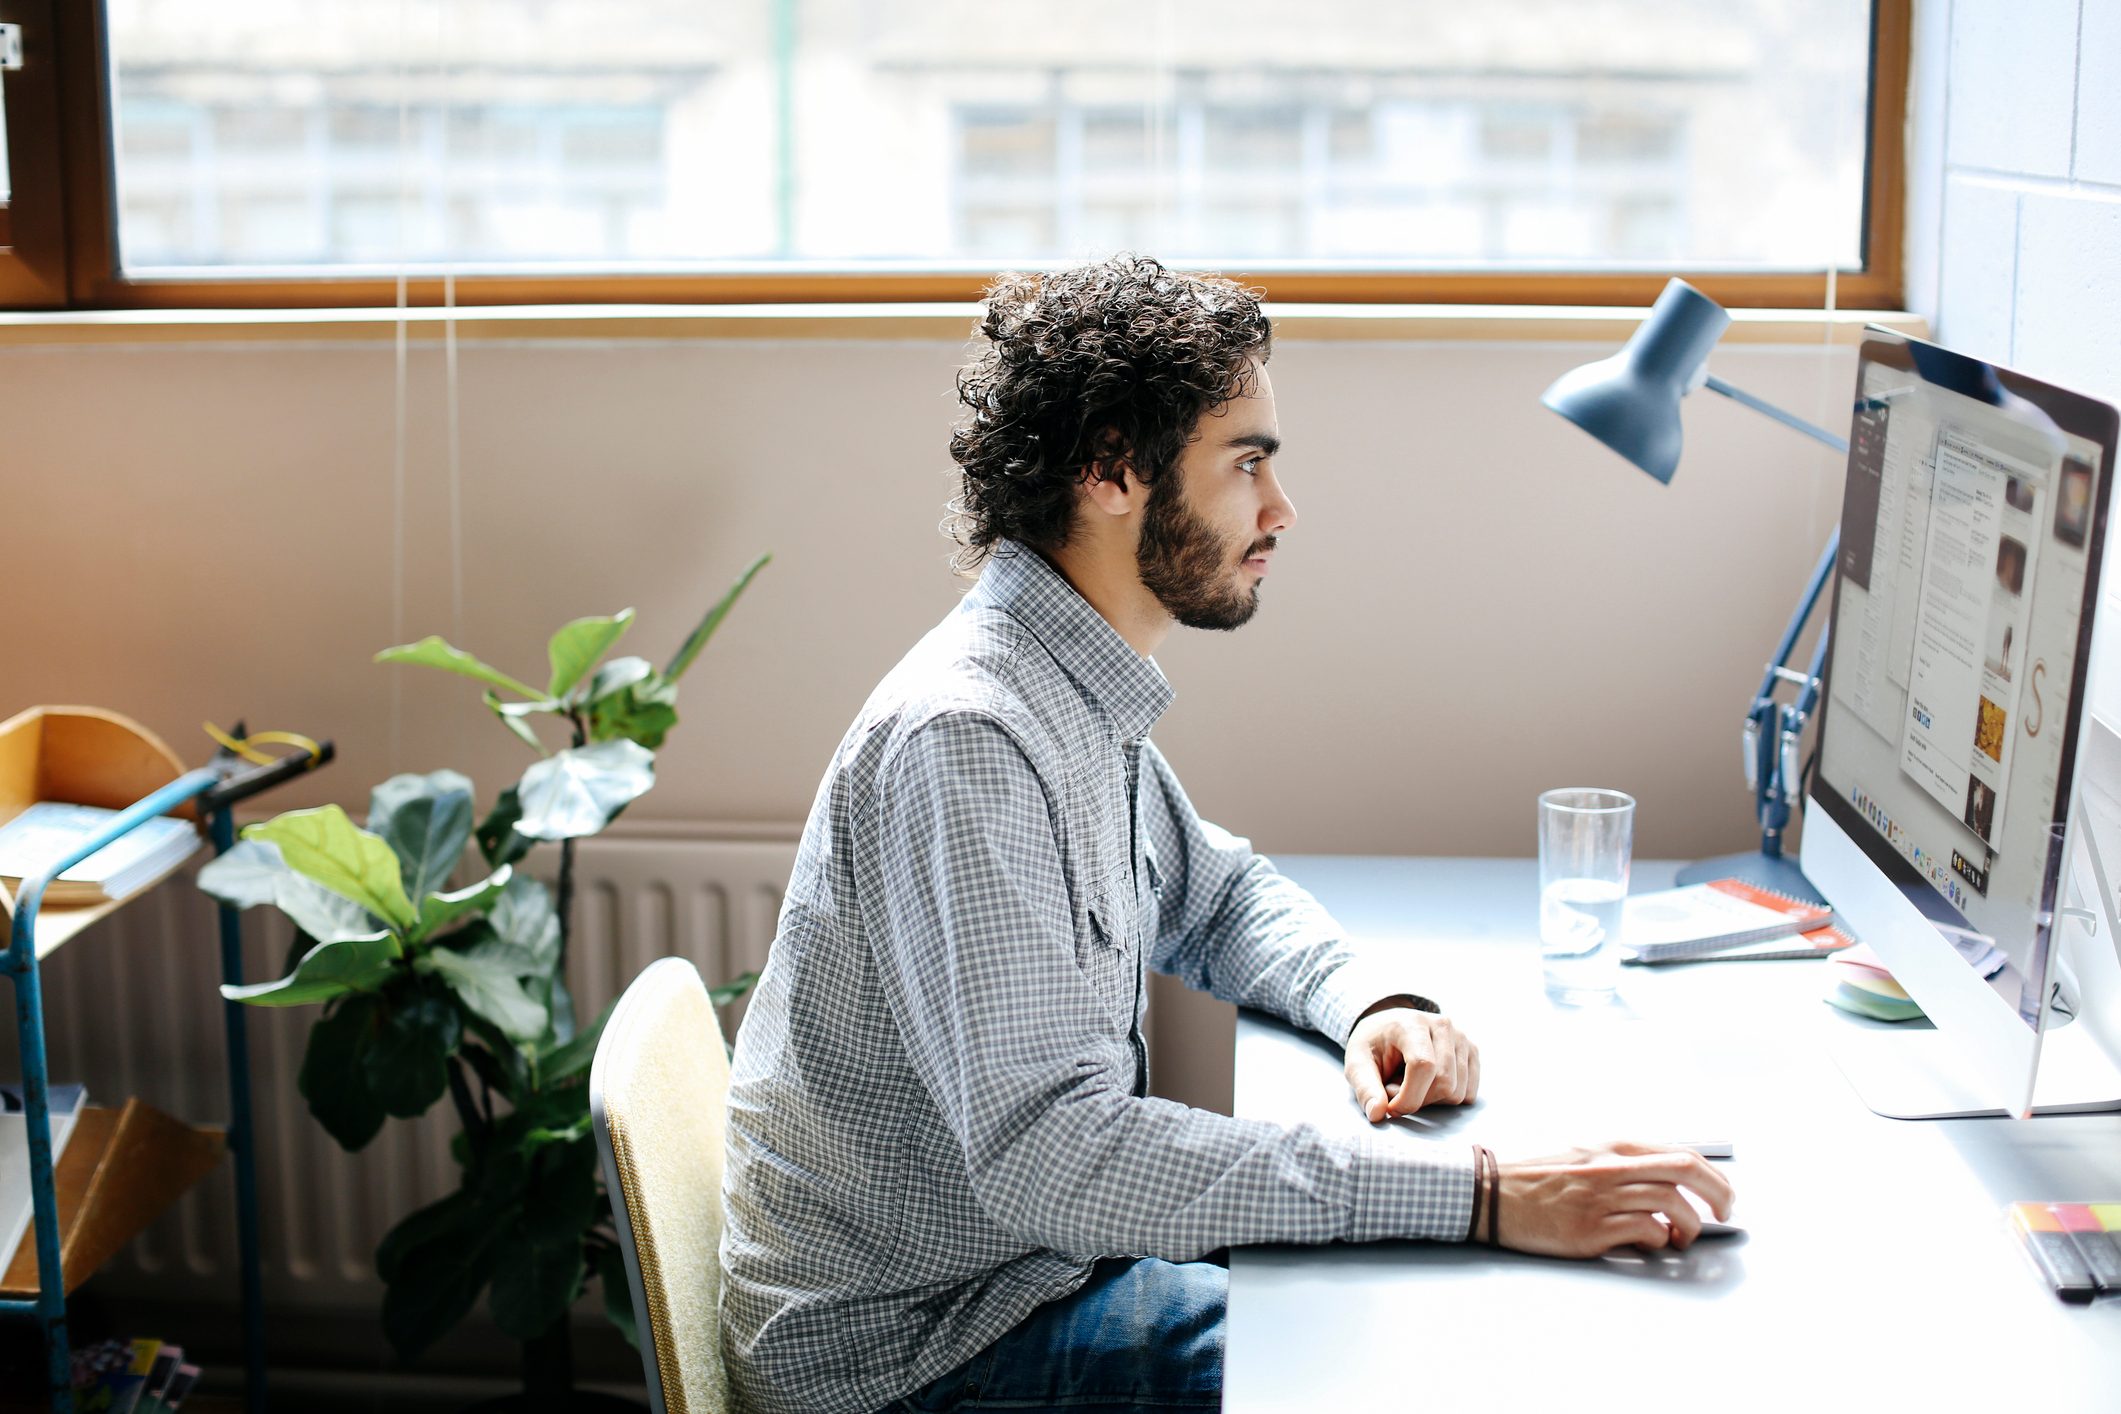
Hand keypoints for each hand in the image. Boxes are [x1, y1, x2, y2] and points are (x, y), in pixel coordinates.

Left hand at [1344, 1005, 1478, 1120]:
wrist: (1389, 1028)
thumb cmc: (1373, 1046)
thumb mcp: (1356, 1063)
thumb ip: (1365, 1088)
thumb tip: (1377, 1114)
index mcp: (1412, 1023)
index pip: (1423, 1066)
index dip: (1409, 1097)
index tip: (1391, 1108)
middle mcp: (1443, 1025)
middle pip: (1444, 1084)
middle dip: (1417, 1099)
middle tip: (1395, 1089)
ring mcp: (1462, 1038)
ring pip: (1457, 1092)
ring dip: (1431, 1100)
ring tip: (1410, 1083)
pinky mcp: (1472, 1052)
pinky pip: (1469, 1094)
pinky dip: (1447, 1099)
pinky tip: (1429, 1084)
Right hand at [1492, 1141, 1734, 1256]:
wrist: (1493, 1194)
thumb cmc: (1538, 1178)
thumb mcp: (1585, 1154)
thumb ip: (1624, 1163)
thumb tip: (1669, 1182)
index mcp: (1613, 1146)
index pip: (1681, 1153)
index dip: (1713, 1176)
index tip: (1722, 1194)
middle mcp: (1612, 1166)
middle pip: (1685, 1171)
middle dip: (1718, 1193)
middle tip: (1724, 1213)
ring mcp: (1602, 1196)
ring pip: (1671, 1204)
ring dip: (1688, 1225)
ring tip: (1681, 1237)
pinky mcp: (1591, 1227)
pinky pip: (1645, 1231)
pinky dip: (1658, 1239)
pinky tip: (1653, 1243)